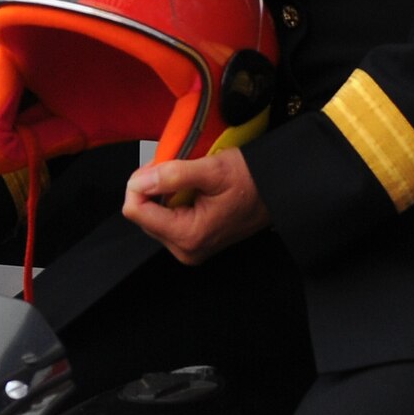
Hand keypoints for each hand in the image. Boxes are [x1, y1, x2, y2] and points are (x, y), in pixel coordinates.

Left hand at [122, 149, 269, 264]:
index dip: (140, 182)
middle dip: (151, 185)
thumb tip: (139, 182)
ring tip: (187, 176)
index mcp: (188, 236)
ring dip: (161, 189)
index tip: (158, 165)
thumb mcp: (212, 170)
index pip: (135, 210)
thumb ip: (173, 175)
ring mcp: (187, 247)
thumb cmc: (252, 181)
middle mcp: (185, 249)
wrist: (278, 191)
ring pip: (151, 213)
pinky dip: (171, 196)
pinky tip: (189, 187)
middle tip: (175, 167)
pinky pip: (165, 216)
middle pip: (141, 212)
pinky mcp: (191, 240)